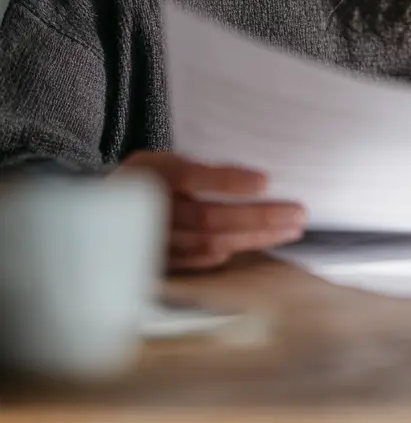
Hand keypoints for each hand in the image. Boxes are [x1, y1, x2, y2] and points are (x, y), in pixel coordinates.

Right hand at [118, 152, 306, 271]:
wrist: (101, 214)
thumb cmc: (147, 180)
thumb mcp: (164, 160)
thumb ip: (197, 168)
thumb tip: (252, 179)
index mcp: (155, 175)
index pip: (191, 177)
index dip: (228, 180)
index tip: (265, 181)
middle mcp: (154, 210)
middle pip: (210, 217)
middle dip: (258, 216)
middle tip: (298, 213)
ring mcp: (156, 240)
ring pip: (211, 242)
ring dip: (255, 238)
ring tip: (290, 230)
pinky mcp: (160, 262)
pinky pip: (200, 262)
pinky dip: (230, 254)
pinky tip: (259, 246)